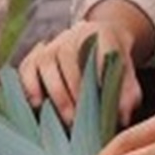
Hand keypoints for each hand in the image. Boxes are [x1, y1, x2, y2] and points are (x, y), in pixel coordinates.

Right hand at [16, 19, 141, 127]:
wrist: (96, 38)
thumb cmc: (111, 60)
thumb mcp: (126, 70)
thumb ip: (128, 92)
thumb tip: (123, 116)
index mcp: (99, 34)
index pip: (98, 50)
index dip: (99, 72)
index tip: (102, 94)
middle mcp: (70, 36)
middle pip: (68, 60)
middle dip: (75, 92)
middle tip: (83, 119)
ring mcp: (50, 46)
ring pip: (47, 66)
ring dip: (56, 94)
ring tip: (67, 119)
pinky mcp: (34, 57)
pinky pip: (27, 69)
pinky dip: (30, 87)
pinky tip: (37, 105)